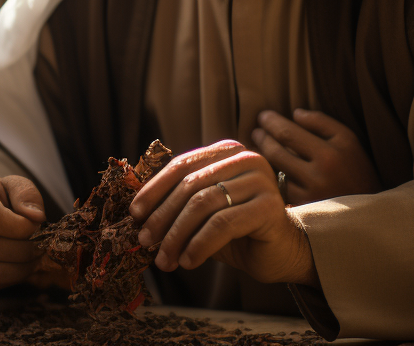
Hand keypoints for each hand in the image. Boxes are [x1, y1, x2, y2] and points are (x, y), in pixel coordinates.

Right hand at [0, 176, 44, 292]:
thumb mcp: (12, 186)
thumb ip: (26, 194)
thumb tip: (36, 217)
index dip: (16, 225)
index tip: (36, 225)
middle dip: (25, 250)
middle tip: (41, 246)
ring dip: (21, 269)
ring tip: (34, 258)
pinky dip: (10, 278)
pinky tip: (20, 266)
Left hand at [130, 140, 316, 286]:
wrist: (279, 252)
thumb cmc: (237, 231)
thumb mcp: (203, 211)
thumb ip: (178, 202)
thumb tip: (137, 211)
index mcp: (227, 153)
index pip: (182, 165)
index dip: (154, 189)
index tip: (134, 213)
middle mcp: (246, 159)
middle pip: (191, 185)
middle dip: (163, 216)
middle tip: (145, 241)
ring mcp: (260, 180)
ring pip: (204, 204)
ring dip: (177, 235)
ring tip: (165, 259)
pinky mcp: (269, 206)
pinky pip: (222, 224)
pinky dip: (199, 244)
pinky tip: (188, 261)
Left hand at [251, 109, 379, 203]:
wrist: (370, 210)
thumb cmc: (357, 170)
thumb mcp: (349, 140)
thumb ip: (322, 123)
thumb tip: (295, 114)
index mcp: (334, 150)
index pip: (290, 132)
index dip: (272, 122)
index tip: (264, 117)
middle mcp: (322, 170)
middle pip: (278, 150)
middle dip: (263, 136)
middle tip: (256, 129)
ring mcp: (312, 191)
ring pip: (276, 169)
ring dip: (263, 154)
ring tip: (257, 144)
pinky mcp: (305, 207)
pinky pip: (281, 187)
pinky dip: (272, 175)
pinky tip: (267, 167)